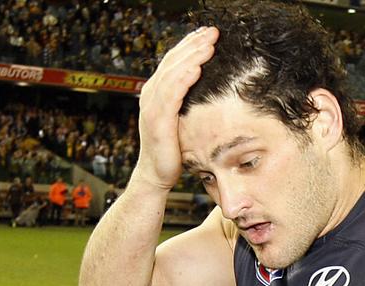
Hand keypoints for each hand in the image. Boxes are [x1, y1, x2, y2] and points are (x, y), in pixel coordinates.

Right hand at [135, 27, 219, 189]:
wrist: (156, 175)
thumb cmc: (173, 151)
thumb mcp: (181, 121)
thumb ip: (187, 103)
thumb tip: (207, 90)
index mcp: (157, 92)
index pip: (174, 61)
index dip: (190, 45)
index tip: (209, 34)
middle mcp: (151, 94)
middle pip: (173, 61)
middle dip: (194, 44)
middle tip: (213, 31)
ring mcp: (152, 106)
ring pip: (173, 73)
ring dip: (192, 56)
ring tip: (210, 44)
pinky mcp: (157, 120)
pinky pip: (171, 94)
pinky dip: (184, 78)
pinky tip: (198, 68)